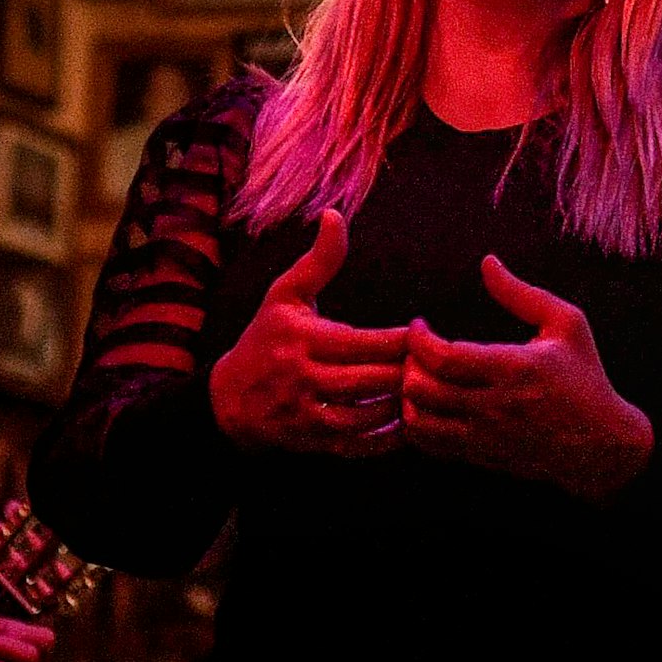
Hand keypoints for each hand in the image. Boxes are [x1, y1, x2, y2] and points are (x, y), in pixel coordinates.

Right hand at [206, 211, 407, 456]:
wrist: (228, 400)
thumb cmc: (264, 339)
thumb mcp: (285, 296)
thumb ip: (319, 260)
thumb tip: (336, 215)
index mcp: (304, 340)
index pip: (368, 343)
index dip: (402, 339)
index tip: (419, 331)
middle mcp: (306, 379)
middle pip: (374, 380)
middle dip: (407, 372)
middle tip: (433, 363)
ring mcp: (309, 415)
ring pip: (370, 415)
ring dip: (400, 404)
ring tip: (420, 389)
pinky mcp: (314, 442)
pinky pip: (360, 446)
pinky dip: (387, 437)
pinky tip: (403, 420)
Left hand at [400, 256, 654, 501]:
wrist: (603, 445)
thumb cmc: (585, 377)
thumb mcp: (566, 324)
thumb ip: (521, 293)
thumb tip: (487, 262)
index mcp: (515, 368)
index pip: (444, 358)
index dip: (418, 339)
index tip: (420, 326)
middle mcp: (495, 406)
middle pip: (422, 389)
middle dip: (408, 364)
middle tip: (416, 350)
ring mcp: (485, 436)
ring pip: (419, 421)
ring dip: (408, 396)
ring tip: (420, 376)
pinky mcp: (481, 456)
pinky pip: (429, 444)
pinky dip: (416, 423)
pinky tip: (429, 403)